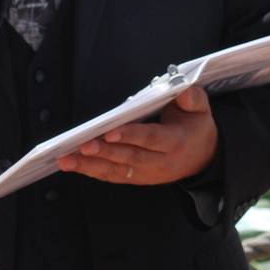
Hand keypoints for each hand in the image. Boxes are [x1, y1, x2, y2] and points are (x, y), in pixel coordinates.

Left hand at [57, 87, 218, 184]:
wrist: (203, 158)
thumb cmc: (195, 128)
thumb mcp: (202, 110)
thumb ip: (194, 99)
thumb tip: (182, 91)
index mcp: (175, 142)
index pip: (151, 139)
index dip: (131, 136)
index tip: (110, 133)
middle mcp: (159, 161)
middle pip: (129, 157)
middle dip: (104, 152)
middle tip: (82, 146)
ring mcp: (146, 173)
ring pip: (115, 170)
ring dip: (89, 165)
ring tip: (66, 160)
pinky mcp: (135, 178)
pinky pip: (111, 176)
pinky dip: (91, 171)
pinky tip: (72, 165)